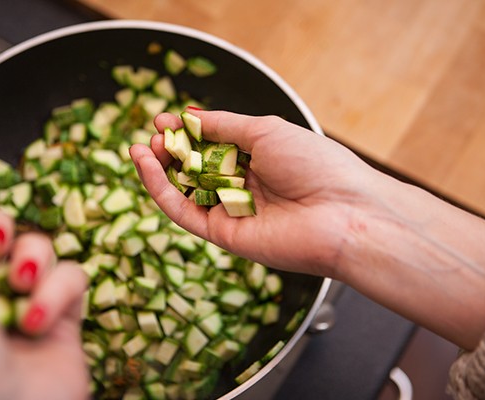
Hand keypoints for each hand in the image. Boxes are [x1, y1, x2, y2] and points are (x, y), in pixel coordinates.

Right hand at [131, 109, 484, 349]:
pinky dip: (161, 190)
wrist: (343, 213)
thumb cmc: (315, 164)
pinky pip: (183, 211)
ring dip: (159, 169)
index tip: (163, 119)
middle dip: (170, 150)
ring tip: (141, 149)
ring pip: (183, 190)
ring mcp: (231, 210)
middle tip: (152, 136)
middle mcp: (242, 185)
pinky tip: (149, 167)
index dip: (185, 132)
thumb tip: (189, 115)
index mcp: (258, 158)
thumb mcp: (264, 131)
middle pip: (193, 168)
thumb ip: (222, 125)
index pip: (211, 144)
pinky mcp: (223, 234)